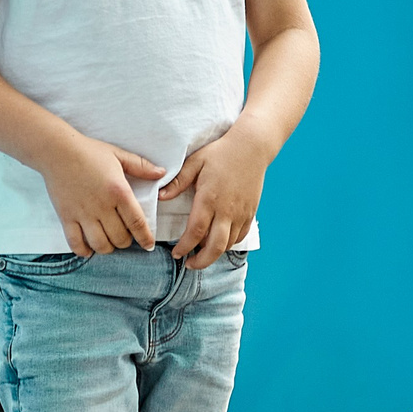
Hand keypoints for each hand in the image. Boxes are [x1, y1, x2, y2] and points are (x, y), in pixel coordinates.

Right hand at [34, 130, 161, 255]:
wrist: (57, 151)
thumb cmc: (90, 151)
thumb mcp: (119, 155)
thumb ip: (141, 167)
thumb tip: (162, 173)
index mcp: (118, 191)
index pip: (137, 223)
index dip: (145, 238)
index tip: (149, 246)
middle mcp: (102, 206)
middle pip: (120, 238)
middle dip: (126, 241)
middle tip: (125, 236)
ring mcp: (83, 214)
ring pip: (100, 245)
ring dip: (108, 247)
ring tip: (109, 241)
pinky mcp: (66, 217)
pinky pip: (76, 244)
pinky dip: (84, 251)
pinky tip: (89, 246)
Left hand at [162, 126, 271, 269]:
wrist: (252, 147)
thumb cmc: (221, 152)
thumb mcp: (195, 162)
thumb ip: (177, 181)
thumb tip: (160, 197)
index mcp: (209, 199)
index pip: (195, 232)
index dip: (184, 247)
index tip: (176, 254)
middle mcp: (226, 210)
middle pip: (214, 247)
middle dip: (201, 262)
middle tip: (189, 264)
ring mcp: (240, 213)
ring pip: (228, 245)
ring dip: (213, 253)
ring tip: (201, 253)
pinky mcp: (250, 213)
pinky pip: (240, 236)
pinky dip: (229, 244)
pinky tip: (219, 241)